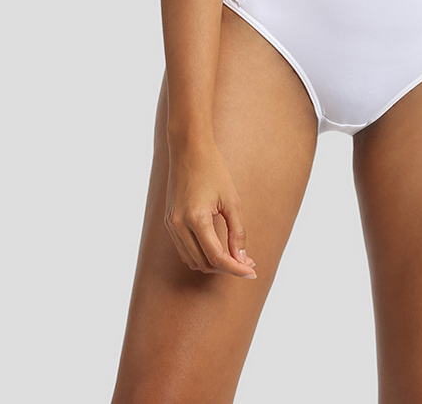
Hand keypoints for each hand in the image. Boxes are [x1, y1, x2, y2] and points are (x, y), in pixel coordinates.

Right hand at [164, 143, 259, 278]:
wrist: (189, 149)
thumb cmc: (213, 170)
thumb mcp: (231, 200)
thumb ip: (237, 232)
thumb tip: (242, 260)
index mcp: (196, 219)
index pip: (217, 257)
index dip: (236, 268)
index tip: (252, 271)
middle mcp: (178, 225)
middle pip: (203, 263)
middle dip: (226, 267)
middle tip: (247, 262)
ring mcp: (171, 224)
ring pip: (192, 260)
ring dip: (213, 262)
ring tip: (234, 256)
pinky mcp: (169, 222)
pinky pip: (184, 249)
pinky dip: (201, 253)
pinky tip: (217, 246)